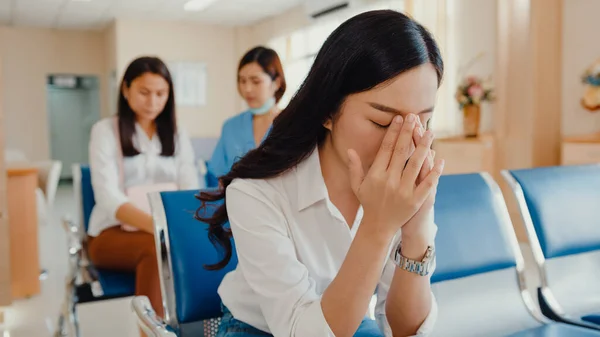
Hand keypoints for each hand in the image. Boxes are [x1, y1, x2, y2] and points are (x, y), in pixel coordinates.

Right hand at [347, 114, 443, 239]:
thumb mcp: (357, 185)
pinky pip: (427, 183)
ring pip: (416, 164)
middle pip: (402, 152)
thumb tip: (350, 150)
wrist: (378, 226)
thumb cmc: (368, 202)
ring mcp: (403, 191)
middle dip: (408, 132)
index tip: (398, 119)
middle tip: (415, 117)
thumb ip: (354, 167)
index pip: (386, 148)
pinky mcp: (415, 201)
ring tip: (430, 132)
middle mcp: (389, 181)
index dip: (393, 132)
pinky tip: (439, 159)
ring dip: (424, 147)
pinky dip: (434, 172)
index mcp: (376, 175)